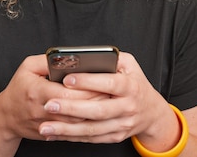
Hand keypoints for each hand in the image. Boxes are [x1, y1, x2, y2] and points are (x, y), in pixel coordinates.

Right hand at [0, 55, 106, 141]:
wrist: (6, 117)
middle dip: (95, 100)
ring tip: (110, 103)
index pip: (67, 93)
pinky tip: (98, 116)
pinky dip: (87, 124)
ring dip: (94, 114)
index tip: (102, 82)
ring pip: (77, 123)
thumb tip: (68, 56)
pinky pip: (73, 132)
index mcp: (37, 91)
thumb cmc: (19, 88)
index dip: (86, 89)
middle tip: (112, 92)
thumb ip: (48, 60)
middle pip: (76, 108)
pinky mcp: (52, 134)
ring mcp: (47, 125)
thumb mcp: (28, 67)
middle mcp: (42, 110)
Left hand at [37, 52, 179, 149]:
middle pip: (98, 110)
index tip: (66, 79)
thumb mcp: (129, 65)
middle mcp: (128, 107)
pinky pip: (92, 138)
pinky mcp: (115, 136)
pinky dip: (72, 137)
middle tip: (49, 104)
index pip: (109, 83)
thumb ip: (111, 58)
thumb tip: (86, 56)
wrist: (151, 111)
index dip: (88, 82)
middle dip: (71, 108)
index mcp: (131, 86)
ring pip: (92, 129)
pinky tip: (56, 134)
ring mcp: (122, 124)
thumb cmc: (135, 82)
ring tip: (46, 126)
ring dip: (67, 129)